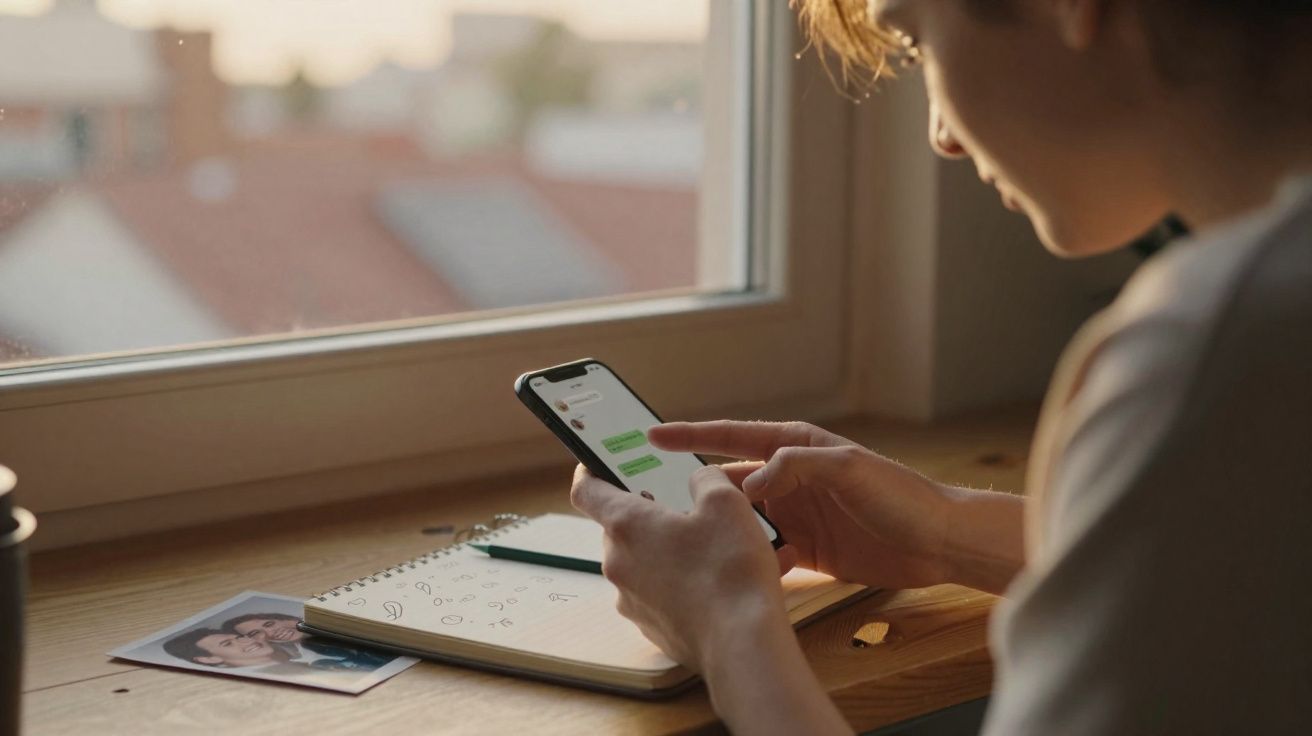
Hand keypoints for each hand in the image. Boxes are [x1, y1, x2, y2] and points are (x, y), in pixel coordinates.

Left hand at [569, 464, 796, 671]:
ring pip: (644, 563)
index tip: (598, 465)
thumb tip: (699, 480)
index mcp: (627, 525)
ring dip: (669, 551)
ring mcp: (633, 600)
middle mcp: (619, 563)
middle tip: (682, 508)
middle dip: (648, 515)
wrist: (741, 642)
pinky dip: (682, 584)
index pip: (586, 491)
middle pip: (620, 528)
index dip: (590, 472)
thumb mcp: (726, 503)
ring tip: (715, 548)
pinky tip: (721, 582)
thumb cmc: (729, 568)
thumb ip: (706, 479)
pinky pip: (662, 595)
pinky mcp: (653, 627)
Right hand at [649, 421, 954, 590]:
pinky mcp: (807, 550)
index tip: (652, 435)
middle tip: (662, 506)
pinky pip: (765, 553)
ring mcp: (797, 515)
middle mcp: (791, 480)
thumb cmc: (902, 496)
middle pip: (729, 483)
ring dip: (723, 532)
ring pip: (743, 522)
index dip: (691, 435)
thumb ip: (797, 466)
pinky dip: (752, 561)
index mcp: (797, 448)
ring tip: (694, 544)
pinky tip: (742, 571)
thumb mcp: (848, 469)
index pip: (733, 437)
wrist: (940, 543)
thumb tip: (750, 481)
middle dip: (697, 493)